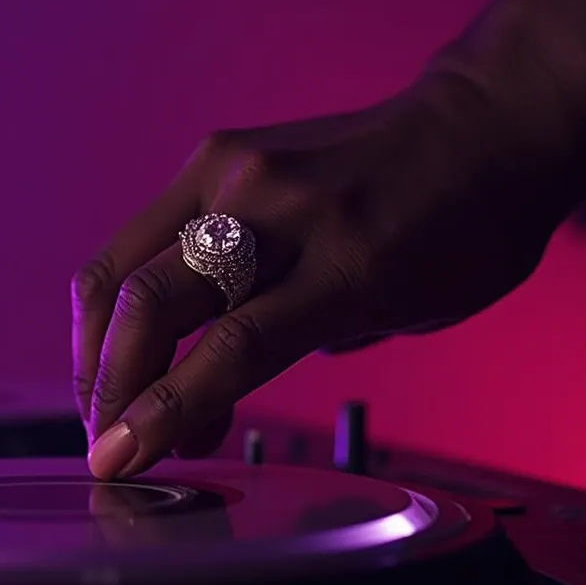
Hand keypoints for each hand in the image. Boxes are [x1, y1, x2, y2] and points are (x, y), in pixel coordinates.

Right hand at [71, 73, 575, 479]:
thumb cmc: (467, 228)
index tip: (117, 462)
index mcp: (350, 259)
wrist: (486, 122)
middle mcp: (281, 205)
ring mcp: (237, 169)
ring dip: (99, 347)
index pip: (230, 349)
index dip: (159, 414)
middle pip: (150, 302)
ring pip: (122, 267)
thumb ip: (303, 345)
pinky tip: (138, 347)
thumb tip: (209, 395)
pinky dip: (126, 301)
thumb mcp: (406, 313)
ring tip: (112, 404)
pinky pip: (143, 237)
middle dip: (108, 385)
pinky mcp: (215, 154)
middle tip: (106, 442)